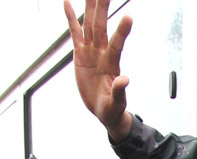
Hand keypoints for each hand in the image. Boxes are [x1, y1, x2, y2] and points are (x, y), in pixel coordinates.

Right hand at [66, 0, 134, 141]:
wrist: (104, 110)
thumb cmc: (112, 108)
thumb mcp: (115, 103)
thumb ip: (119, 91)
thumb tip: (124, 79)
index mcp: (111, 64)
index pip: (117, 44)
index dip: (122, 31)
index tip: (129, 17)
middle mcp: (102, 52)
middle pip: (101, 25)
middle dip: (103, 6)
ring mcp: (91, 51)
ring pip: (90, 23)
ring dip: (90, 6)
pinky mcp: (80, 53)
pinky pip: (75, 32)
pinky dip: (71, 18)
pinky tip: (67, 2)